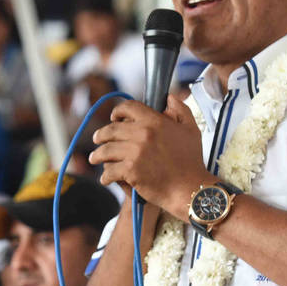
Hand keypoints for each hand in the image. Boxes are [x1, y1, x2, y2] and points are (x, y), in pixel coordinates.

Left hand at [88, 95, 210, 218]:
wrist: (190, 188)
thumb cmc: (192, 161)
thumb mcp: (191, 130)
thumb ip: (180, 110)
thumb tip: (169, 98)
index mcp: (155, 121)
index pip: (128, 108)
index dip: (118, 111)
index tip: (113, 118)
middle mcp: (142, 134)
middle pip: (111, 129)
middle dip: (100, 135)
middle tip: (96, 139)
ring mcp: (135, 152)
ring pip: (106, 150)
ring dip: (98, 155)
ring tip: (94, 158)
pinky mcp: (131, 171)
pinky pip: (110, 170)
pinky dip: (106, 176)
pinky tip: (105, 178)